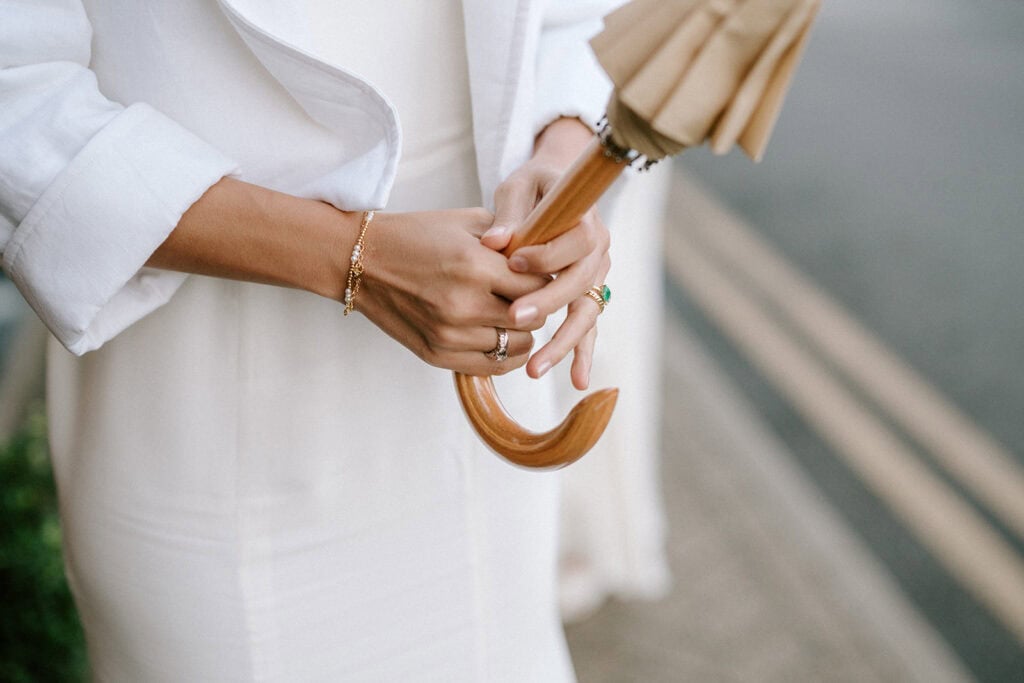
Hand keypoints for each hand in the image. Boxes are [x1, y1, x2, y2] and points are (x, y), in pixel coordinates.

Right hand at [355, 209, 548, 375]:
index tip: (540, 274)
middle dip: (538, 305)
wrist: (361, 261)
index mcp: (474, 266)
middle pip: (533, 318)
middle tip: (528, 294)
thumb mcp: (468, 222)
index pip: (539, 286)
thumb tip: (551, 258)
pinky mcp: (437, 355)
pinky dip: (506, 353)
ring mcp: (449, 335)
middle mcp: (463, 305)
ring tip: (511, 312)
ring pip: (518, 346)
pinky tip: (500, 334)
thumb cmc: (417, 235)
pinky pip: (494, 366)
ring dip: (522, 330)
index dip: (546, 280)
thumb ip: (512, 239)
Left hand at [480, 118, 609, 389]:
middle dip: (548, 303)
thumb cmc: (534, 186)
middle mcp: (599, 250)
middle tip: (516, 318)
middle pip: (579, 283)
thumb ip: (509, 214)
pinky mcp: (588, 295)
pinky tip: (575, 381)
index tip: (512, 261)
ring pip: (585, 313)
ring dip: (562, 343)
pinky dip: (580, 353)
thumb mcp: (519, 188)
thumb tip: (493, 241)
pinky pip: (586, 327)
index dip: (547, 253)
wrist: (558, 189)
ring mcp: (596, 276)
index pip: (576, 240)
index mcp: (587, 218)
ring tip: (536, 369)